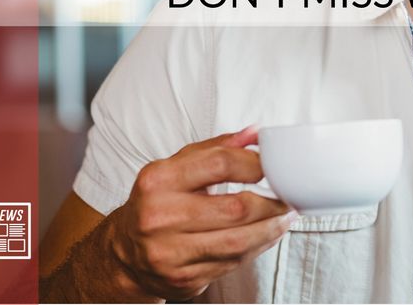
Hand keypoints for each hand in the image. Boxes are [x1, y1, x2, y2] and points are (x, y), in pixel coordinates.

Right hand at [104, 126, 295, 300]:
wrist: (123, 253)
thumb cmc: (158, 201)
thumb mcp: (177, 166)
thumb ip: (217, 147)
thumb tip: (256, 133)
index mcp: (159, 180)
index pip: (220, 164)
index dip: (255, 164)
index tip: (273, 167)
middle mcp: (159, 217)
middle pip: (236, 209)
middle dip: (272, 203)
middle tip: (289, 197)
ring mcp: (169, 253)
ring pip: (239, 241)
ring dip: (271, 229)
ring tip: (285, 217)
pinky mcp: (182, 279)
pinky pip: (232, 263)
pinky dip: (256, 248)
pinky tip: (266, 235)